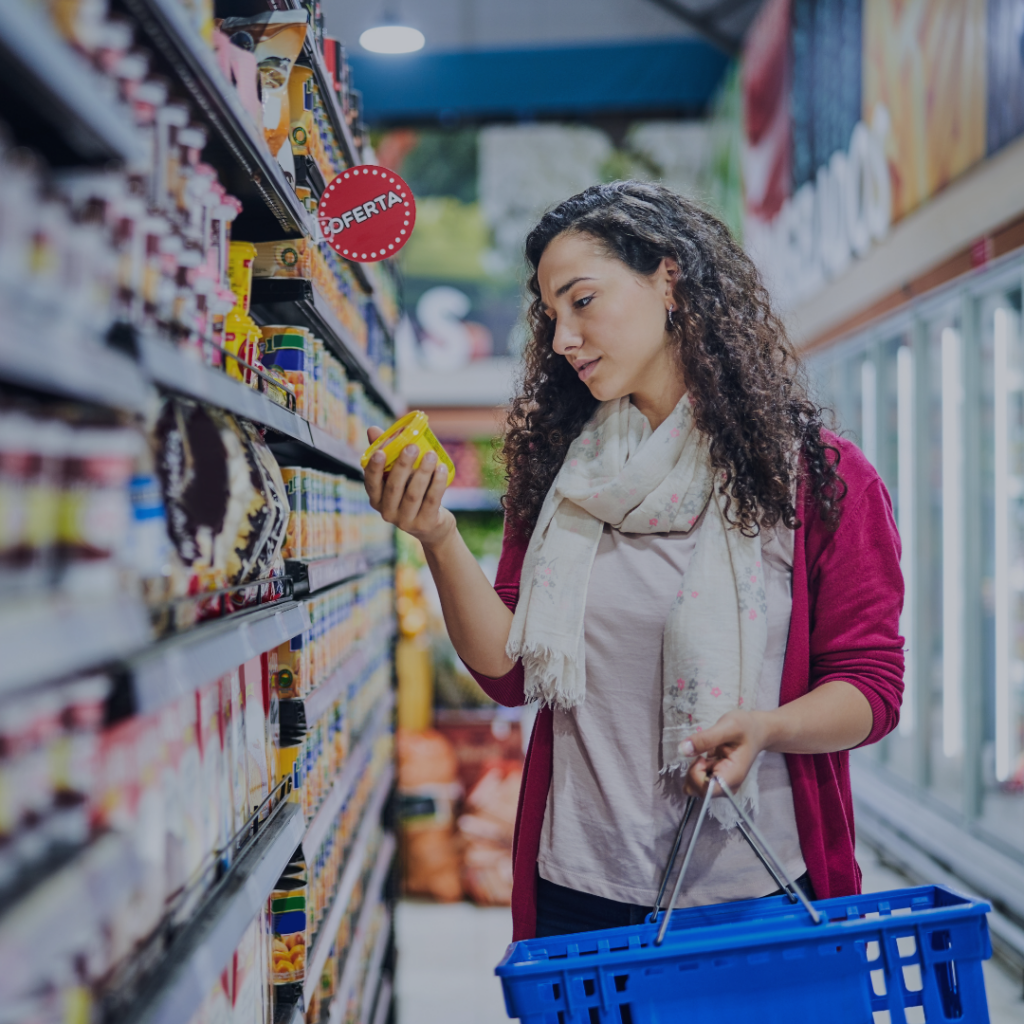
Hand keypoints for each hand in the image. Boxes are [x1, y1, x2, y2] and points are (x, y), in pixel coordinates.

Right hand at [363, 426, 455, 547]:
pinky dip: (437, 484)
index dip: (374, 469)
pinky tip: (442, 468)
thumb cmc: (411, 493)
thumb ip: (386, 452)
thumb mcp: (399, 476)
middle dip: (402, 465)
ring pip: (413, 494)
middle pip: (394, 487)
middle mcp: (387, 513)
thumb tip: (372, 429)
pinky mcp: (425, 524)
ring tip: (431, 455)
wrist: (433, 526)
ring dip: (423, 472)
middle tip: (412, 447)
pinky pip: (431, 501)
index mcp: (377, 499)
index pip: (371, 484)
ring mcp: (406, 521)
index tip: (380, 452)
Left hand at [679, 710, 771, 798]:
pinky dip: (696, 767)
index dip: (696, 775)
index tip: (701, 757)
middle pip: (697, 790)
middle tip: (703, 753)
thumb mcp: (727, 727)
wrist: (756, 731)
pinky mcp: (716, 779)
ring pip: (694, 786)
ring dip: (694, 769)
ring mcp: (721, 784)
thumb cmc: (745, 728)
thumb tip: (682, 749)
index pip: (706, 790)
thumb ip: (705, 739)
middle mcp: (727, 786)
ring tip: (707, 754)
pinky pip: (697, 780)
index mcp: (732, 777)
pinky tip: (707, 757)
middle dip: (693, 771)